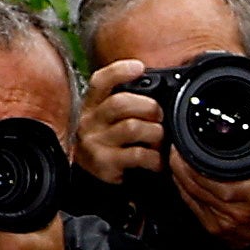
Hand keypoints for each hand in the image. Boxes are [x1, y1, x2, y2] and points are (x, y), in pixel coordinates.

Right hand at [74, 60, 163, 189]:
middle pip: (121, 103)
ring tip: (159, 140)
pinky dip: (154, 158)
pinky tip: (157, 161)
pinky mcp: (104, 163)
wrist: (90, 182)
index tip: (139, 67)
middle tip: (160, 117)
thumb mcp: (108, 121)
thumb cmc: (108, 145)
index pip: (100, 81)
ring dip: (155, 133)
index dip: (119, 71)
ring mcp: (96, 142)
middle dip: (149, 107)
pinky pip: (137, 155)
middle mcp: (90, 121)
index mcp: (92, 106)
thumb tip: (157, 93)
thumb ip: (126, 105)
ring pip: (132, 127)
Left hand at [178, 143, 249, 249]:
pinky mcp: (216, 229)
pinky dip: (185, 192)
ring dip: (180, 178)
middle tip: (175, 151)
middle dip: (181, 167)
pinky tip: (184, 180)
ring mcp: (224, 223)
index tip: (183, 148)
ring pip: (191, 196)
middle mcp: (237, 212)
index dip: (191, 162)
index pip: (211, 178)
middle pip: (196, 186)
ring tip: (178, 162)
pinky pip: (193, 207)